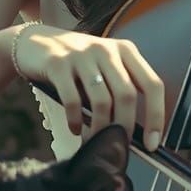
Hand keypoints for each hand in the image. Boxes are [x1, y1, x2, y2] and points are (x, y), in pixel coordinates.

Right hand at [13, 25, 164, 150]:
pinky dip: (75, 121)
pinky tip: (75, 129)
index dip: (157, 116)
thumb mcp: (104, 67)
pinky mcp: (58, 64)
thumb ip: (119, 89)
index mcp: (125, 50)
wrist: (34, 43)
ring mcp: (82, 55)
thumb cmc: (75, 62)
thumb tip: (132, 132)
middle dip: (124, 128)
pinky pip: (73, 100)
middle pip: (127, 95)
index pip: (152, 84)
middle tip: (117, 147)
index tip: (153, 143)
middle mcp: (106, 49)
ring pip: (102, 101)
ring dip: (100, 129)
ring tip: (94, 142)